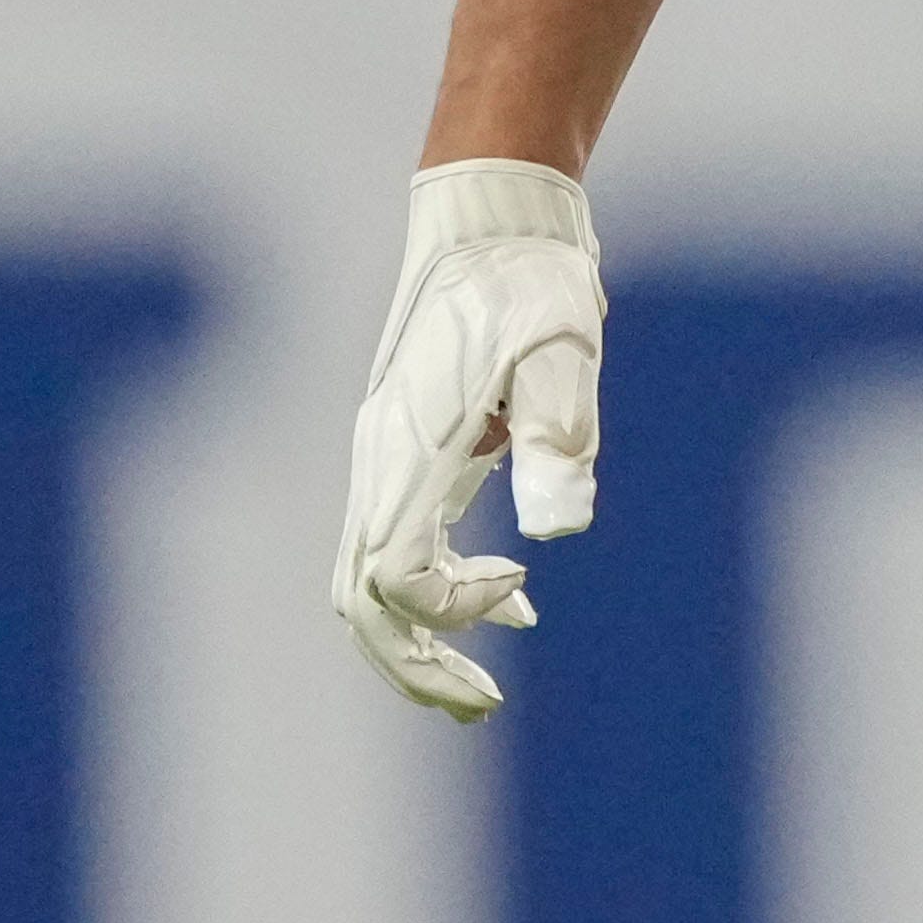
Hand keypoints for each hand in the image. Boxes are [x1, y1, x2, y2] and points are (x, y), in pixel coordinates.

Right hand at [334, 158, 605, 719]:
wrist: (494, 215)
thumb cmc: (532, 279)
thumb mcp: (562, 349)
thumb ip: (555, 432)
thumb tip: (559, 528)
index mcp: (407, 448)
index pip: (395, 576)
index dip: (452, 610)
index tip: (525, 591)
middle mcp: (379, 460)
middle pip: (361, 600)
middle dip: (413, 666)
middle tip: (479, 708)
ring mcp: (384, 457)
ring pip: (367, 582)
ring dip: (417, 641)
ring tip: (479, 692)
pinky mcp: (406, 451)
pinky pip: (395, 548)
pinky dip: (434, 594)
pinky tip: (510, 602)